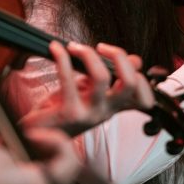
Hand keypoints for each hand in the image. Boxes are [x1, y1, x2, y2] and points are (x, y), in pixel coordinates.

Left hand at [20, 41, 155, 134]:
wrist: (38, 135)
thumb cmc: (63, 111)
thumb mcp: (92, 93)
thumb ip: (110, 78)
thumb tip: (134, 60)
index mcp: (114, 108)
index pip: (144, 98)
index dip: (142, 77)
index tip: (122, 61)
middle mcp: (106, 112)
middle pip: (130, 83)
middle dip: (119, 56)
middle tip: (102, 47)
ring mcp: (89, 113)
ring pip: (102, 77)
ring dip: (88, 54)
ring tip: (75, 48)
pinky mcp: (69, 112)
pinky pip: (68, 78)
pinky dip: (62, 57)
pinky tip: (55, 49)